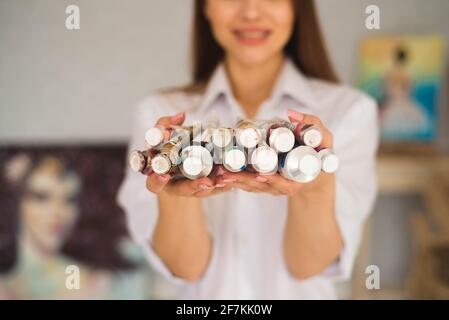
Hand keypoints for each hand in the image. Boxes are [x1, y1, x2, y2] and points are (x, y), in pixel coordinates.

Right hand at [146, 113, 232, 197]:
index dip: (156, 181)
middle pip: (183, 190)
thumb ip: (165, 126)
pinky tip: (232, 180)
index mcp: (159, 176)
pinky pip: (216, 189)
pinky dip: (225, 185)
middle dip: (194, 187)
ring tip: (224, 179)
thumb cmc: (168, 148)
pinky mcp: (207, 189)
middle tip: (205, 182)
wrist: (182, 159)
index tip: (163, 176)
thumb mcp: (163, 136)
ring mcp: (192, 190)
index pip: (153, 184)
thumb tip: (181, 116)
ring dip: (214, 186)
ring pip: (203, 191)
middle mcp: (175, 186)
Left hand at [217, 109, 333, 196]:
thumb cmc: (321, 154)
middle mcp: (282, 187)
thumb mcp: (325, 139)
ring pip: (250, 186)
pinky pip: (247, 183)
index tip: (260, 175)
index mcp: (298, 180)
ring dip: (234, 182)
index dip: (273, 181)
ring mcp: (271, 187)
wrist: (316, 172)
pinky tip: (219, 175)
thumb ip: (314, 126)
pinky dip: (234, 180)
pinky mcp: (262, 183)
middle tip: (226, 175)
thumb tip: (292, 114)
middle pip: (260, 187)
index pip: (284, 185)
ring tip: (219, 175)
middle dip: (243, 181)